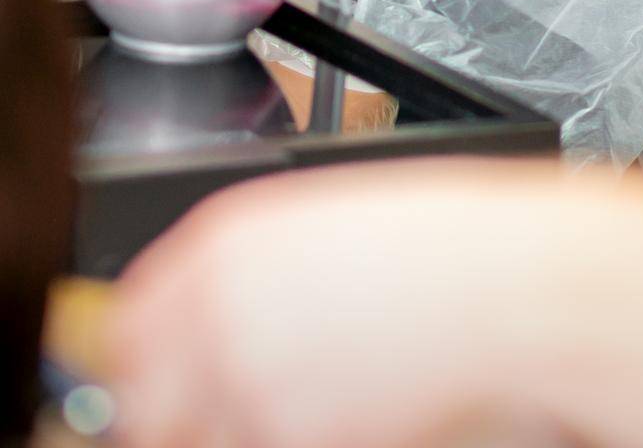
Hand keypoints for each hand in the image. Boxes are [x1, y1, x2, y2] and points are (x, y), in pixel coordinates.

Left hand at [110, 160, 581, 447]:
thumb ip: (244, 272)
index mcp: (221, 242)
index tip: (167, 378)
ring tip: (322, 400)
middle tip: (240, 407)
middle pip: (143, 402)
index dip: (146, 360)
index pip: (126, 326)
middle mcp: (216, 312)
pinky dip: (301, 440)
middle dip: (183, 412)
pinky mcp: (285, 441)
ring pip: (202, 441)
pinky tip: (353, 414)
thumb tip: (198, 322)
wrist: (508, 286)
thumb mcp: (324, 223)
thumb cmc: (443, 245)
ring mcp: (245, 386)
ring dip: (243, 431)